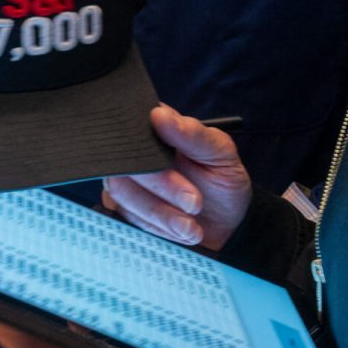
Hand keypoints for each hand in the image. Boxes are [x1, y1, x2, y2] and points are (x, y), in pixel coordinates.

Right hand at [102, 104, 253, 250]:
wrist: (225, 226)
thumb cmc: (222, 183)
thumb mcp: (220, 154)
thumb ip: (193, 134)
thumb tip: (159, 115)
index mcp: (154, 128)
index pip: (131, 127)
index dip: (145, 148)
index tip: (174, 164)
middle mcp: (132, 152)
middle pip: (124, 163)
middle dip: (161, 188)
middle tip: (194, 203)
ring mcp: (124, 180)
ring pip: (122, 193)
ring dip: (160, 214)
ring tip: (191, 227)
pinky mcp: (123, 208)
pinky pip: (125, 217)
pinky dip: (155, 228)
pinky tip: (178, 232)